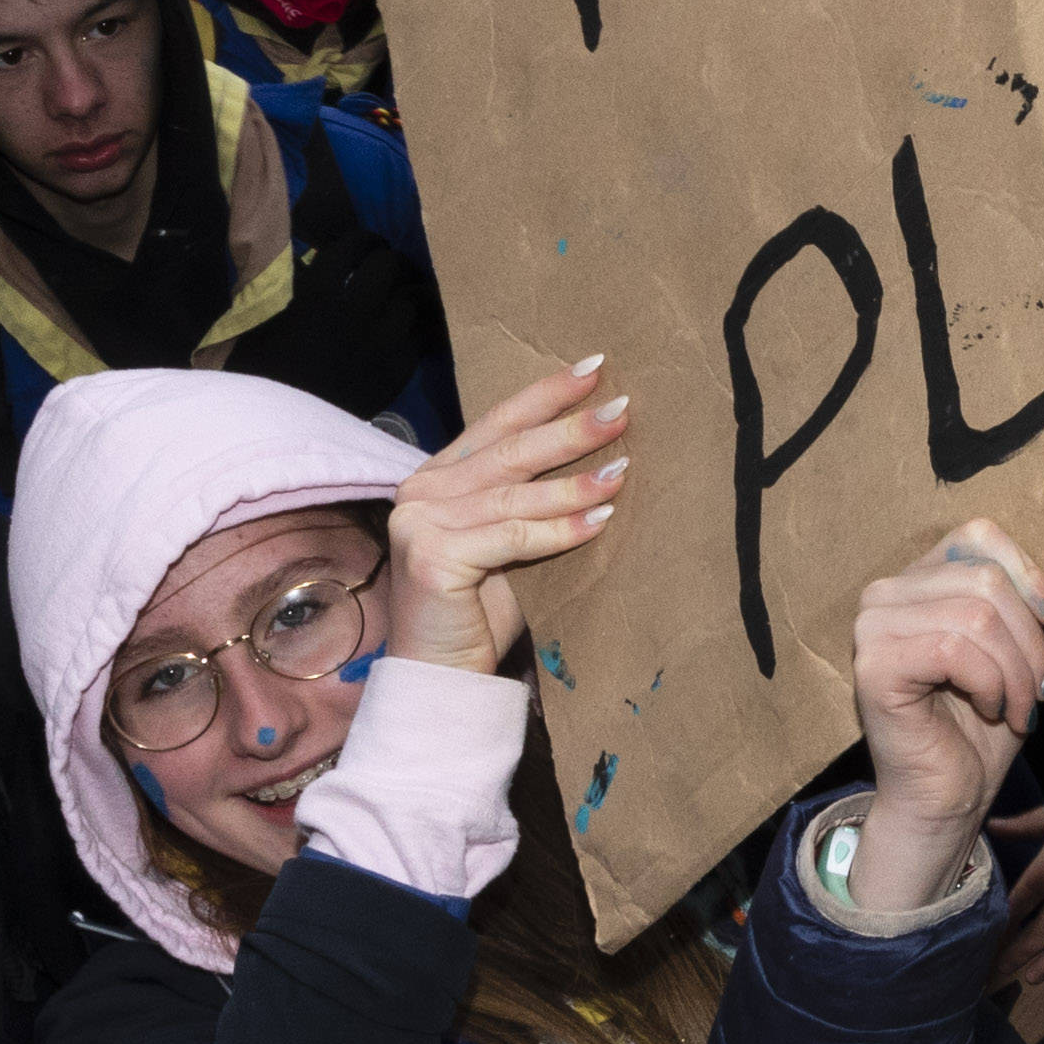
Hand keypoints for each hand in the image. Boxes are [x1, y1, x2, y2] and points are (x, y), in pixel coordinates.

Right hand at [386, 356, 622, 674]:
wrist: (441, 674)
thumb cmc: (480, 609)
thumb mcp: (508, 542)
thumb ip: (527, 500)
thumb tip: (604, 457)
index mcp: (436, 477)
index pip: (497, 423)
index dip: (545, 395)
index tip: (594, 369)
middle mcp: (421, 491)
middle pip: (509, 451)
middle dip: (570, 429)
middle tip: (621, 410)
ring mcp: (420, 522)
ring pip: (515, 494)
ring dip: (575, 483)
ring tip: (624, 470)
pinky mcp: (431, 555)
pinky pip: (512, 535)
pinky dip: (561, 529)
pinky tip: (601, 520)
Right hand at [845, 520, 1043, 918]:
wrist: (948, 800)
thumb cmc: (978, 730)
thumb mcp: (1010, 652)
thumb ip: (1016, 606)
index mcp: (916, 581)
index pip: (978, 536)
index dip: (1028, 573)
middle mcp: (884, 595)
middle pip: (985, 579)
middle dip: (1031, 640)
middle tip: (1041, 691)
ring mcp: (872, 629)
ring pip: (976, 615)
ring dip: (1018, 671)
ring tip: (1022, 709)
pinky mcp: (874, 667)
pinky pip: (954, 649)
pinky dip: (992, 684)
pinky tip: (993, 711)